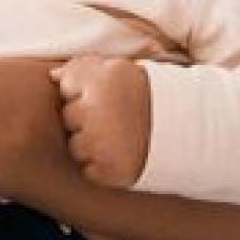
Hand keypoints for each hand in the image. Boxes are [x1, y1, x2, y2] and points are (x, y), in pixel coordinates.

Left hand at [51, 55, 150, 187]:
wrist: (186, 129)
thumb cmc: (145, 96)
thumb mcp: (118, 69)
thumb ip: (81, 67)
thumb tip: (52, 77)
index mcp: (100, 82)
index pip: (66, 87)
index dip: (82, 91)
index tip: (105, 95)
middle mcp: (97, 112)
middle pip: (68, 117)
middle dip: (85, 118)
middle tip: (113, 118)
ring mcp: (102, 145)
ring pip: (75, 146)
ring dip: (90, 144)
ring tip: (117, 138)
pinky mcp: (110, 172)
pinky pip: (89, 171)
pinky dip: (101, 167)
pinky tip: (120, 155)